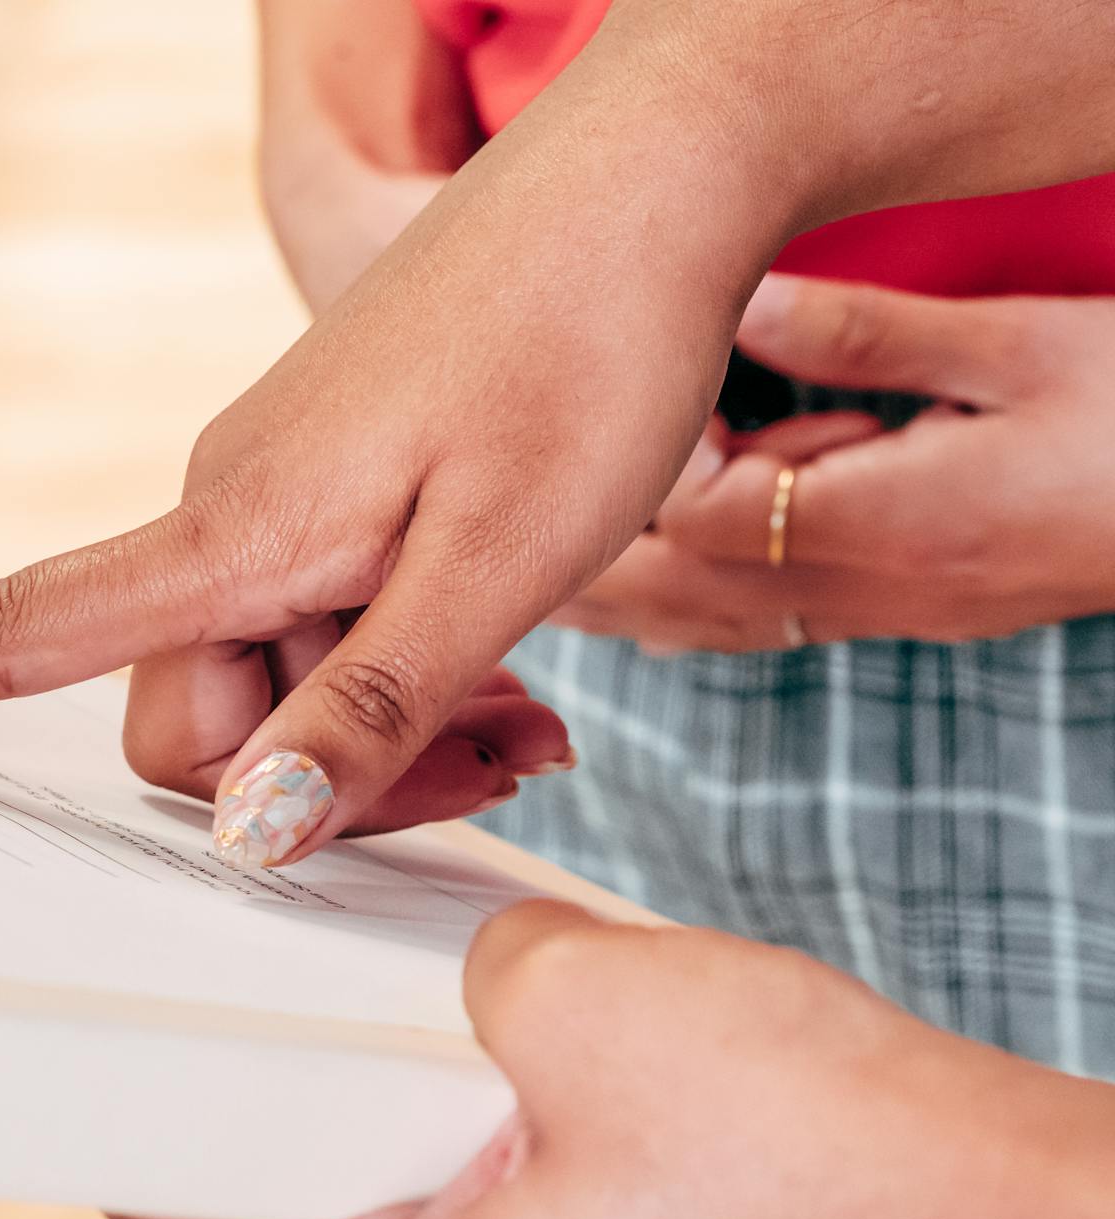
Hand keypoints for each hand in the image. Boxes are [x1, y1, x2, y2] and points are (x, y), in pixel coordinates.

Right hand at [0, 0, 1114, 866]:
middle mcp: (228, 512)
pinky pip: (319, 628)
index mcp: (235, 528)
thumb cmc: (584, 350)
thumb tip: (242, 837)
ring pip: (272, 691)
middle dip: (318, 787)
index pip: (11, 625)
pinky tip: (509, 665)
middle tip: (497, 758)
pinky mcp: (332, 488)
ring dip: (385, 735)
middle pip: (188, 729)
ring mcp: (276, 498)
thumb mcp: (496, 565)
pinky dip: (399, 675)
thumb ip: (365, 710)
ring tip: (528, 710)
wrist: (647, 184)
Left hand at [115, 903, 1114, 1218]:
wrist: (1013, 1214)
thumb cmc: (814, 1139)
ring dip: (388, 1109)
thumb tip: (451, 965)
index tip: (88, 1030)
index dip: (138, 1110)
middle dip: (274, 1093)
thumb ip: (453, 964)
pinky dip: (476, 1142)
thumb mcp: (570, 994)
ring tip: (358, 992)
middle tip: (224, 974)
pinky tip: (487, 1048)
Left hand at [556, 275, 1114, 651]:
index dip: (627, 470)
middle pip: (667, 596)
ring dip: (610, 594)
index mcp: (881, 524)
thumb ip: (862, 335)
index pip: (693, 516)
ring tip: (527, 557)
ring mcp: (874, 614)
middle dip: (575, 559)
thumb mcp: (1018, 347)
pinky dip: (678, 603)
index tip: (598, 414)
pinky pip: (751, 625)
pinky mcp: (892, 612)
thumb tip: (738, 297)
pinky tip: (638, 578)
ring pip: (700, 626)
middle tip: (495, 517)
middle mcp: (860, 590)